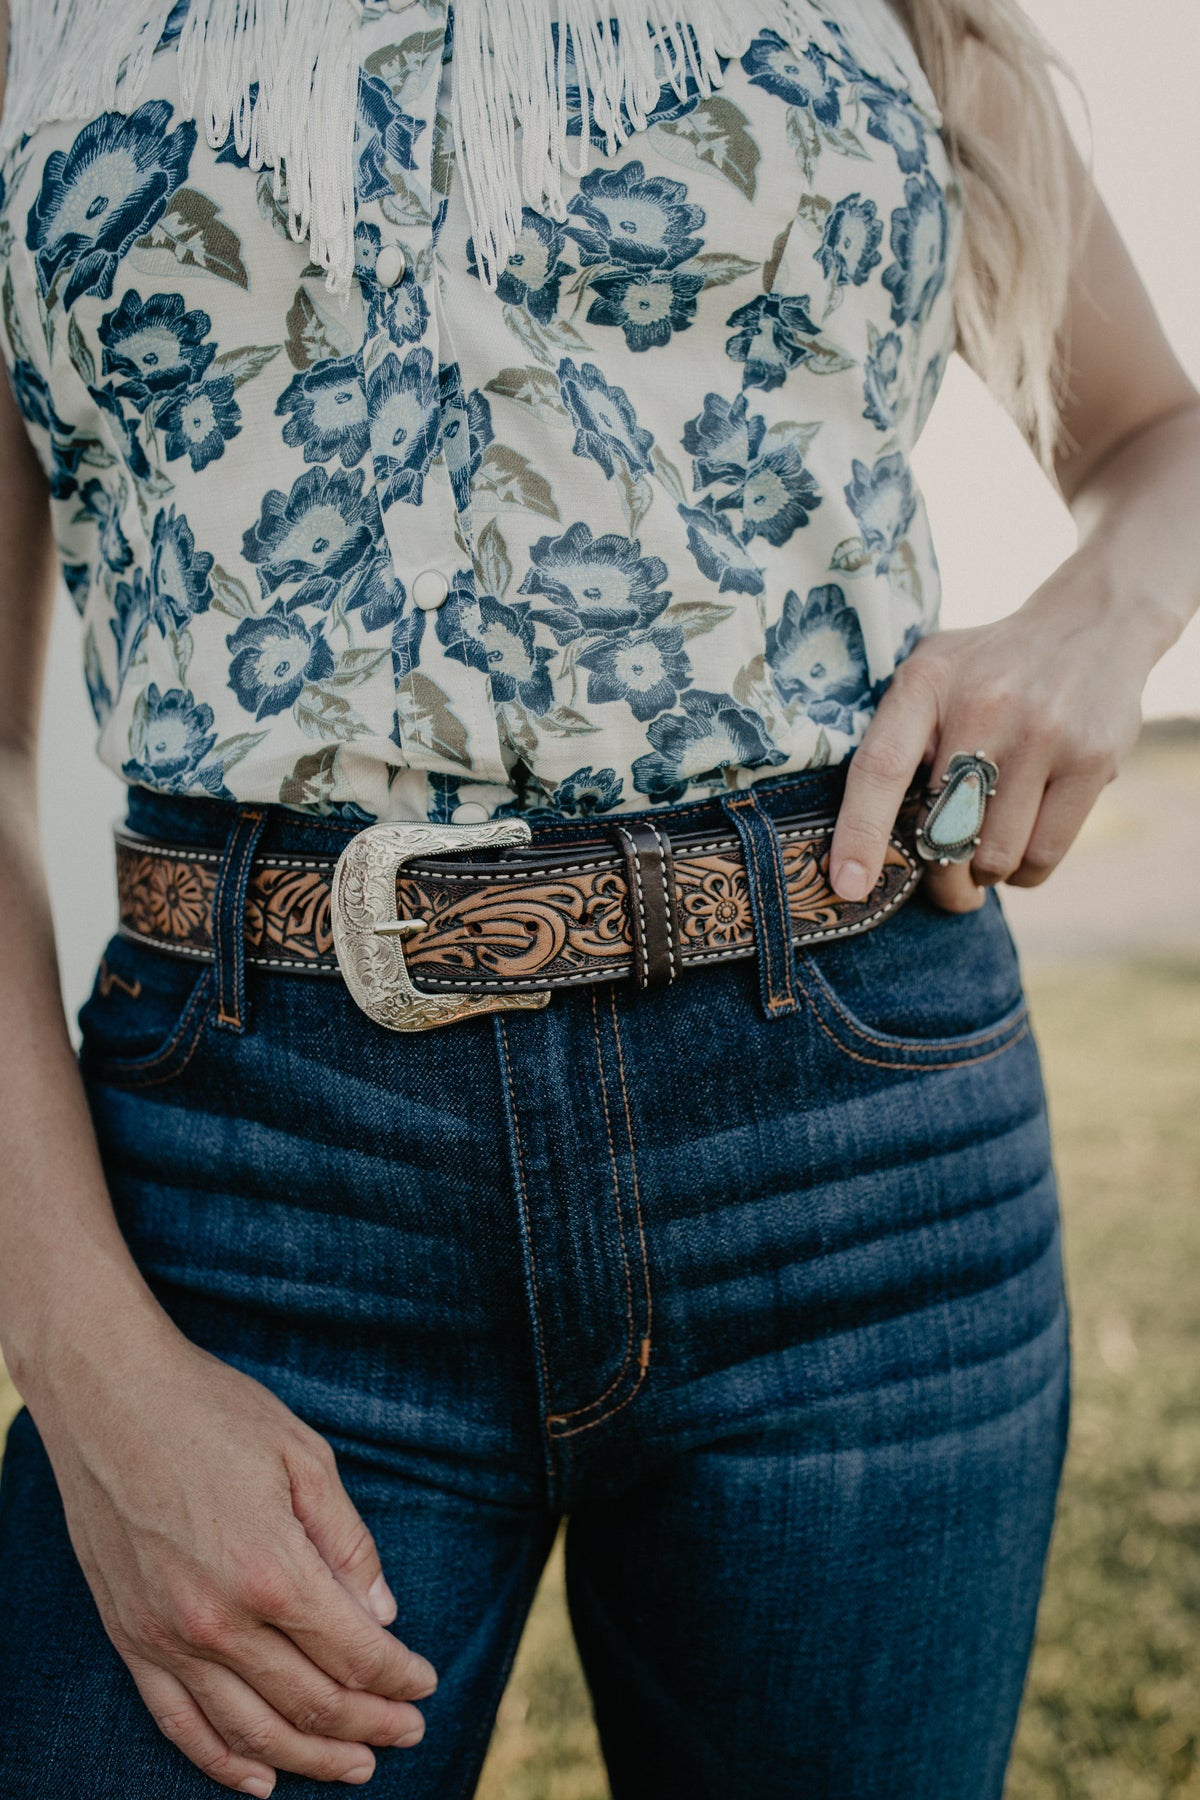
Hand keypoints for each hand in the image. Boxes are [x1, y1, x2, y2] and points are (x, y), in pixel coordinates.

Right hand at [30, 1310, 436, 1794]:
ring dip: (310, 1756)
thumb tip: (381, 1615)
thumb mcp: (306, 1458)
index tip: (425, 1686)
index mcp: (273, 1568)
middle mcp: (219, 1618)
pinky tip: (261, 1778)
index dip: (397, 1678)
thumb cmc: (215, 1414)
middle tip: (407, 1735)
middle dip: (370, 1724)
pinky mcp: (129, 1638)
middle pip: (311, 1699)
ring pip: (251, 1729)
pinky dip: (224, 1761)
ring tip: (354, 1767)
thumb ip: (348, 1543)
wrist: (111, 1396)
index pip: (354, 1651)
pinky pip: (178, 1724)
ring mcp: (167, 1636)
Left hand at [828, 551, 1150, 912]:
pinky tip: (1022, 851)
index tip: (849, 886)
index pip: (880, 768)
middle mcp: (982, 706)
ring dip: (986, 876)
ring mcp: (1041, 732)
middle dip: (940, 882)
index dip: (859, 834)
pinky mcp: (1091, 759)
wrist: (1093, 622)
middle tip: (946, 889)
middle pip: (941, 833)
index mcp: (924, 683)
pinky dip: (1026, 872)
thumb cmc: (988, 669)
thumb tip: (861, 838)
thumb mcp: (931, 673)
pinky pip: (1044, 854)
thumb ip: (895, 737)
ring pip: (995, 856)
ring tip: (987, 856)